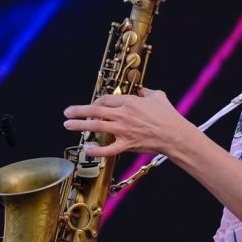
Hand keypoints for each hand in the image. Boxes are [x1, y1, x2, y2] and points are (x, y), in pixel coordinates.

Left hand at [63, 89, 192, 158]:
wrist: (175, 135)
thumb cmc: (168, 116)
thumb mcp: (158, 96)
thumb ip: (147, 92)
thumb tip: (142, 90)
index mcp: (129, 102)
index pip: (106, 99)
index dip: (96, 101)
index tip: (92, 105)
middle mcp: (123, 114)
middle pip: (95, 110)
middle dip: (78, 110)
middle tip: (67, 112)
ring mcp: (123, 130)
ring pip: (96, 126)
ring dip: (79, 125)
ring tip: (67, 125)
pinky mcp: (127, 144)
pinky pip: (108, 149)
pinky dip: (97, 151)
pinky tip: (87, 150)